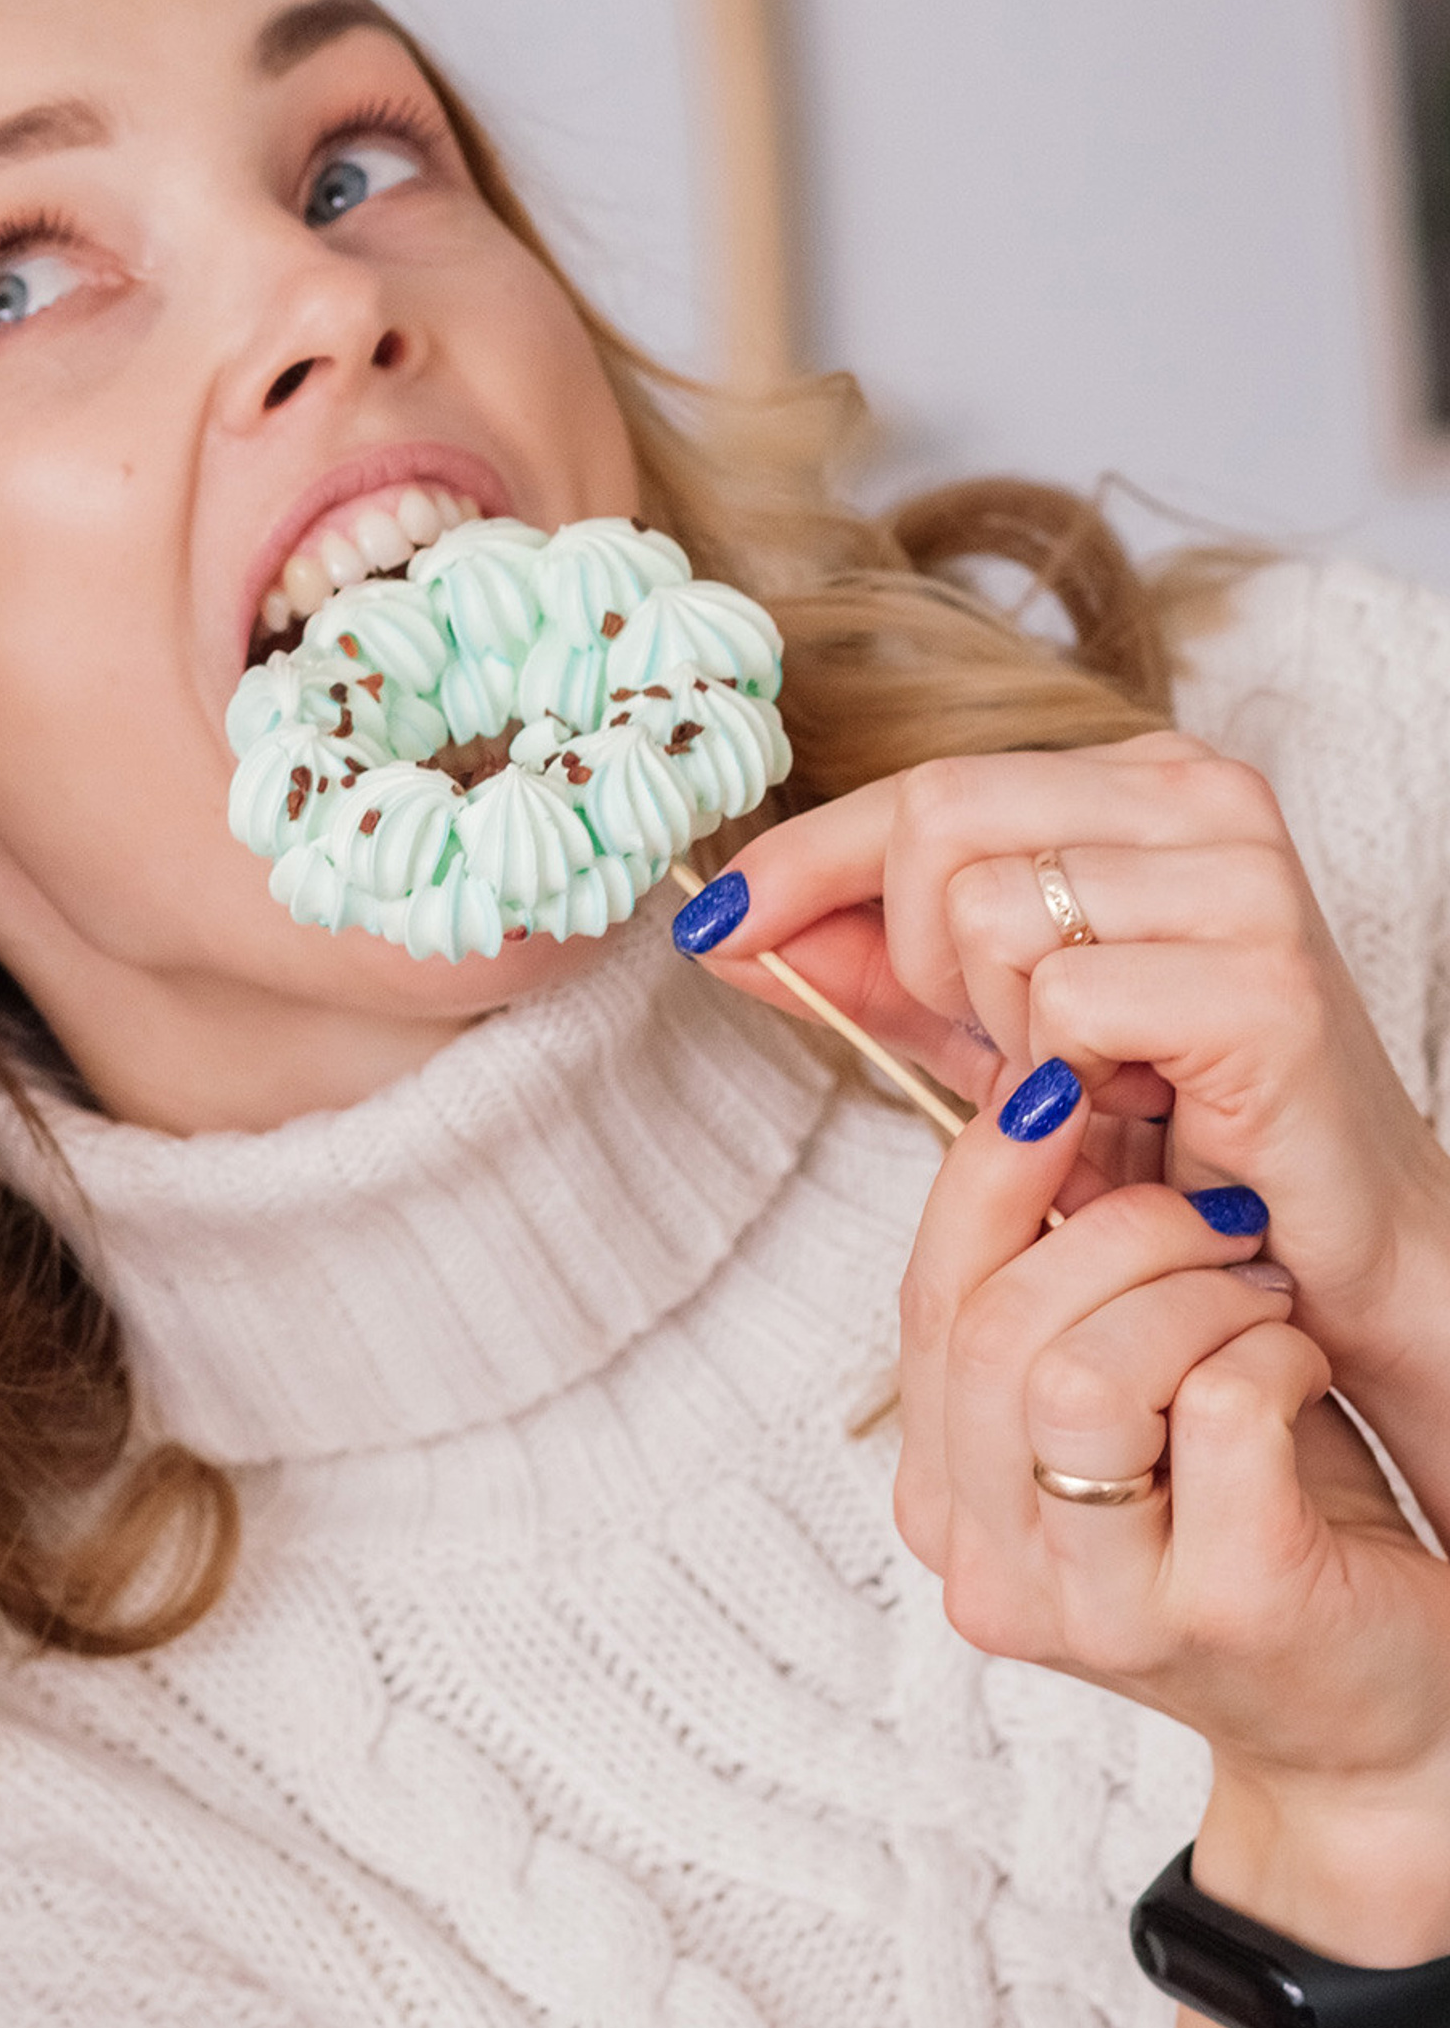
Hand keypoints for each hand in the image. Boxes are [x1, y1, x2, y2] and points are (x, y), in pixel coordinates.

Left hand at [686, 737, 1449, 1492]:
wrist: (1318, 1246)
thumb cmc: (1158, 1122)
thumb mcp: (977, 1024)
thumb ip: (859, 963)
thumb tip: (720, 922)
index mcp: (1139, 781)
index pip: (922, 787)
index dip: (798, 858)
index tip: (709, 923)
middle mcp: (1201, 795)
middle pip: (936, 820)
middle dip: (913, 956)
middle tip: (999, 1046)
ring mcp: (1242, 876)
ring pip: (987, 913)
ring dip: (998, 1029)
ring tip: (1083, 1079)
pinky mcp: (1261, 977)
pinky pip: (1061, 1000)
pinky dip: (1061, 1076)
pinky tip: (1131, 1106)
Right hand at [901, 1060, 1449, 1961]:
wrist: (1374, 1715)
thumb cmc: (1252, 1521)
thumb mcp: (1118, 1397)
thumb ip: (1043, 1294)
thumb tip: (1023, 1097)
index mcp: (941, 1498)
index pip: (923, 1301)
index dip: (987, 1178)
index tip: (1059, 1091)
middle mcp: (989, 1564)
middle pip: (994, 1329)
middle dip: (1120, 1233)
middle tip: (1216, 1225)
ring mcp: (1097, 1604)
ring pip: (1082, 1373)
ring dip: (1195, 1297)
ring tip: (1259, 1303)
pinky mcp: (1222, 1612)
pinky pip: (1217, 1413)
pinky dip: (1273, 1355)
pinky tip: (1299, 1370)